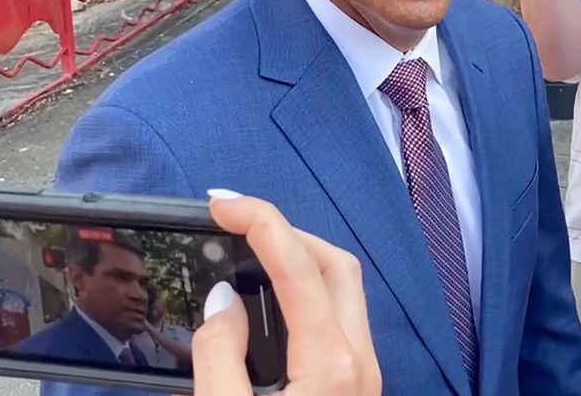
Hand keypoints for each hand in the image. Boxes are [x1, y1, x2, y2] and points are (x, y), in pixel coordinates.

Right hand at [189, 191, 380, 395]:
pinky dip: (306, 296)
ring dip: (301, 263)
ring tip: (249, 255)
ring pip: (343, 292)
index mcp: (330, 363)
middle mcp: (359, 362)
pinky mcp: (352, 390)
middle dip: (288, 233)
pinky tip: (270, 305)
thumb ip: (219, 356)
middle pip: (336, 266)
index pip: (299, 267)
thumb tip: (224, 302)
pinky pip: (337, 323)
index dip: (260, 222)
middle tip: (237, 226)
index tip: (221, 204)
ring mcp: (362, 376)